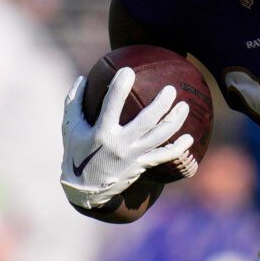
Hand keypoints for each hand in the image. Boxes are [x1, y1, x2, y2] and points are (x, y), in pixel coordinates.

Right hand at [59, 66, 192, 208]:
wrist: (85, 190)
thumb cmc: (76, 152)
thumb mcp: (70, 127)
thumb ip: (74, 102)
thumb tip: (83, 77)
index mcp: (101, 133)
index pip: (111, 104)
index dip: (120, 87)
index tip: (128, 70)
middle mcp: (120, 145)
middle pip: (146, 120)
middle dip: (161, 103)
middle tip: (170, 89)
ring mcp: (133, 156)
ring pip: (160, 137)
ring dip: (175, 121)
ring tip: (184, 106)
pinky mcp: (141, 166)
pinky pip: (164, 157)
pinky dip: (178, 148)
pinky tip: (189, 138)